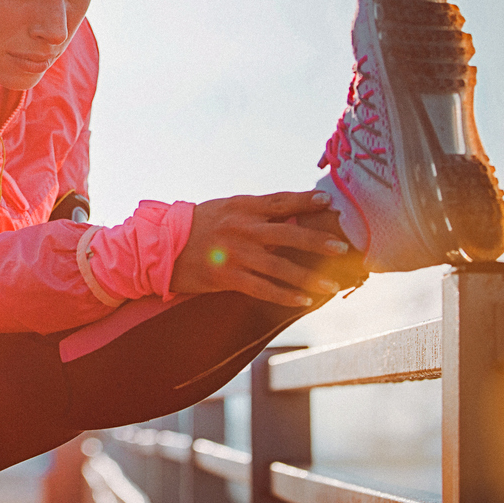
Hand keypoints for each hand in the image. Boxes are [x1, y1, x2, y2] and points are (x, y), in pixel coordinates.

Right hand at [171, 190, 351, 307]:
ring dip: (308, 277)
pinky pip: (262, 288)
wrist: (160, 246)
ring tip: (332, 284)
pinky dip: (285, 295)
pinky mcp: (225, 277)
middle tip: (343, 248)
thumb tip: (292, 214)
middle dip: (317, 242)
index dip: (306, 201)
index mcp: (242, 206)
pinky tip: (303, 301)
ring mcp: (234, 253)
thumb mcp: (225, 209)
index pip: (281, 201)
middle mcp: (240, 228)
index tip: (330, 202)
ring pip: (279, 266)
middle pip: (288, 234)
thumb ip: (255, 211)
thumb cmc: (197, 226)